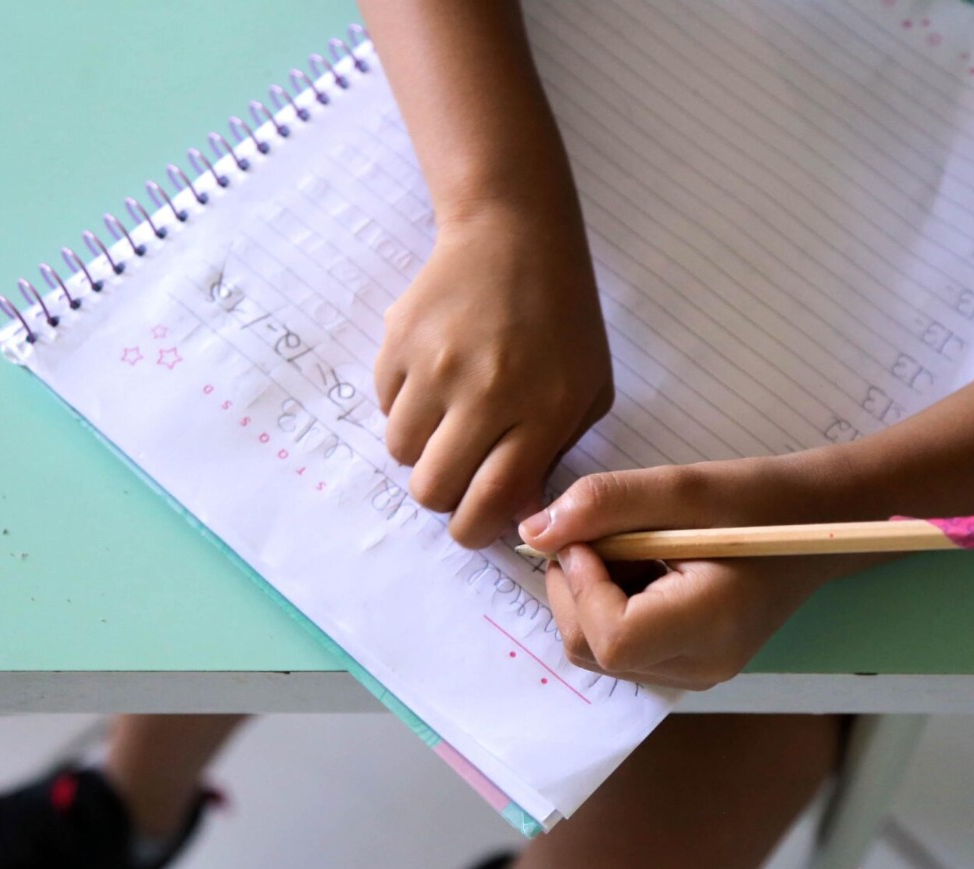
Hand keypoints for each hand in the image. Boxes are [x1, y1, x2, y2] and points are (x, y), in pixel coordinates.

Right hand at [376, 207, 613, 547]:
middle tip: (456, 475)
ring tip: (447, 420)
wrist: (512, 234)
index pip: (490, 500)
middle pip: (433, 488)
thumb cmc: (562, 319)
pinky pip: (385, 406)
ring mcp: (436, 366)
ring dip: (421, 450)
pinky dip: (405, 407)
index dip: (473, 529)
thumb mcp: (587, 391)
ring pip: (402, 452)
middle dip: (442, 496)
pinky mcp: (398, 342)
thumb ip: (554, 455)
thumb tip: (513, 512)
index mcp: (540, 410)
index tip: (472, 527)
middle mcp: (485, 391)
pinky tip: (434, 379)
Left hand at [519, 457, 868, 689]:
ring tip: (638, 547)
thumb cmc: (763, 500)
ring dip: (591, 592)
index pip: (608, 636)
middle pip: (590, 648)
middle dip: (577, 585)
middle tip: (609, 532)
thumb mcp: (684, 486)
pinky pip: (616, 646)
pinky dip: (609, 603)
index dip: (582, 583)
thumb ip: (605, 505)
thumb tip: (532, 532)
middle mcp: (698, 669)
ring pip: (595, 649)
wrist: (819, 524)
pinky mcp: (682, 666)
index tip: (592, 535)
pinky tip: (644, 567)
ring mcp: (690, 675)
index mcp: (710, 628)